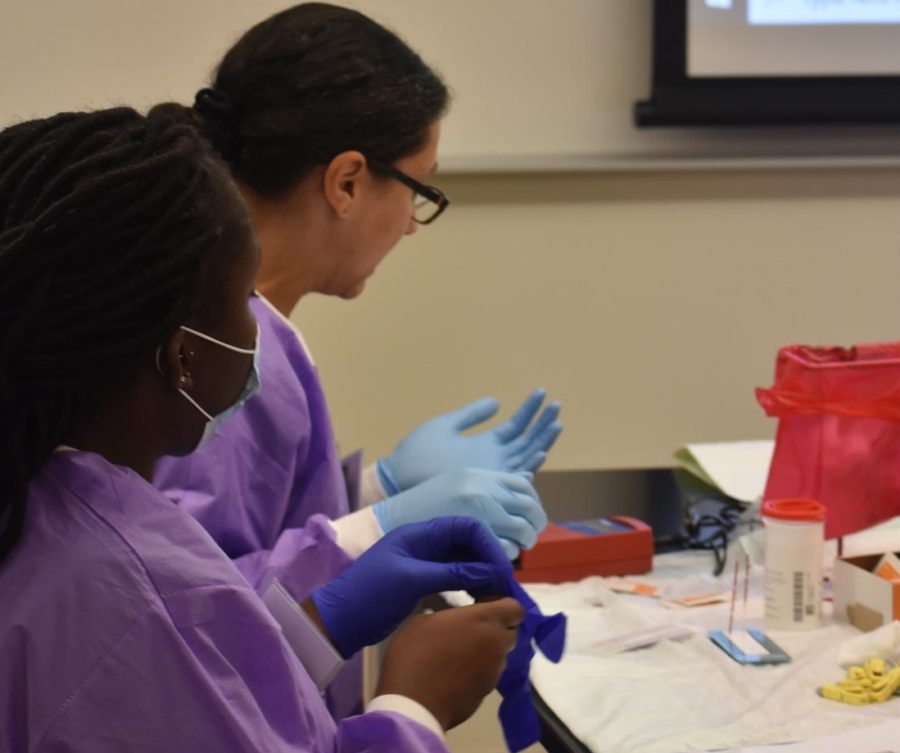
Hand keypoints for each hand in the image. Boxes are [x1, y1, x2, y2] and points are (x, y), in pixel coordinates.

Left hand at [311, 517, 512, 657]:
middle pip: (467, 543)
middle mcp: (425, 544)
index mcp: (420, 534)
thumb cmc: (371, 594)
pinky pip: (453, 577)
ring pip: (462, 561)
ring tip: (493, 596)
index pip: (465, 527)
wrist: (339, 621)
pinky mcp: (422, 583)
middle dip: (487, 561)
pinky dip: (468, 586)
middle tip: (502, 588)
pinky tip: (477, 602)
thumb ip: (452, 572)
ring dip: (480, 574)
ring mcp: (423, 564)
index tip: (501, 571)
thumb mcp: (412, 580)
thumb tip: (491, 572)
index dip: (487, 545)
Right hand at [373, 469, 547, 559]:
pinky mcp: (471, 538)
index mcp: (479, 474)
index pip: (524, 483)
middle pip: (528, 507)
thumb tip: (525, 482)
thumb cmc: (424, 503)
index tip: (531, 515)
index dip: (534, 501)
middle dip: (535, 525)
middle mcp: (482, 489)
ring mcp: (477, 513)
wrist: (393, 519)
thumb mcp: (457, 481)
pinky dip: (507, 555)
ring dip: (524, 542)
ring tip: (515, 548)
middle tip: (529, 537)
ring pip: (521, 530)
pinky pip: (504, 548)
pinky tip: (497, 557)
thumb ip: (488, 483)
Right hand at [376, 598, 523, 730]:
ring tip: (457, 655)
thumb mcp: (424, 621)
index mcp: (484, 620)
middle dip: (495, 629)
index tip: (481, 605)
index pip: (515, 608)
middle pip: (509, 632)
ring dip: (485, 652)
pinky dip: (476, 672)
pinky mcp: (486, 694)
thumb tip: (455, 624)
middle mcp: (496, 645)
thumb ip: (450, 618)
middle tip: (470, 629)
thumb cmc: (415, 653)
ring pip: (499, 656)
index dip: (501, 605)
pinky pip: (487, 676)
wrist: (414, 704)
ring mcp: (494, 672)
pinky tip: (453, 676)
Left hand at [377, 388, 561, 494]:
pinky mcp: (485, 487)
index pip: (516, 426)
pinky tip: (540, 453)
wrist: (399, 477)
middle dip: (544, 423)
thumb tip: (496, 401)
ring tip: (556, 423)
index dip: (530, 410)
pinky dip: (528, 466)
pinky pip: (512, 478)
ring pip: (526, 457)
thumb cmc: (418, 454)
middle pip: (528, 441)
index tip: (542, 392)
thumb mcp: (446, 426)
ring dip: (543, 441)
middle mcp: (495, 460)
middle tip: (558, 405)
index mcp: (486, 444)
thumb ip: (472, 415)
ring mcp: (492, 474)